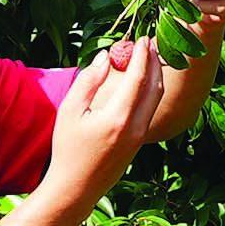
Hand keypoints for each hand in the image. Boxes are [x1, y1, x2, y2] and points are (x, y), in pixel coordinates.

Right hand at [43, 37, 164, 205]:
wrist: (77, 187)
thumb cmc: (68, 149)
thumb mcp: (70, 111)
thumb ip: (89, 80)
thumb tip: (106, 56)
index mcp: (118, 117)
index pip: (138, 78)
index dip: (143, 55)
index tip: (143, 38)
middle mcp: (135, 127)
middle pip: (154, 87)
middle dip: (155, 62)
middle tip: (151, 42)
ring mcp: (140, 136)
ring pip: (155, 99)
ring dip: (155, 76)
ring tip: (150, 57)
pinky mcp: (139, 142)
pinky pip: (150, 110)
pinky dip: (150, 91)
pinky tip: (142, 81)